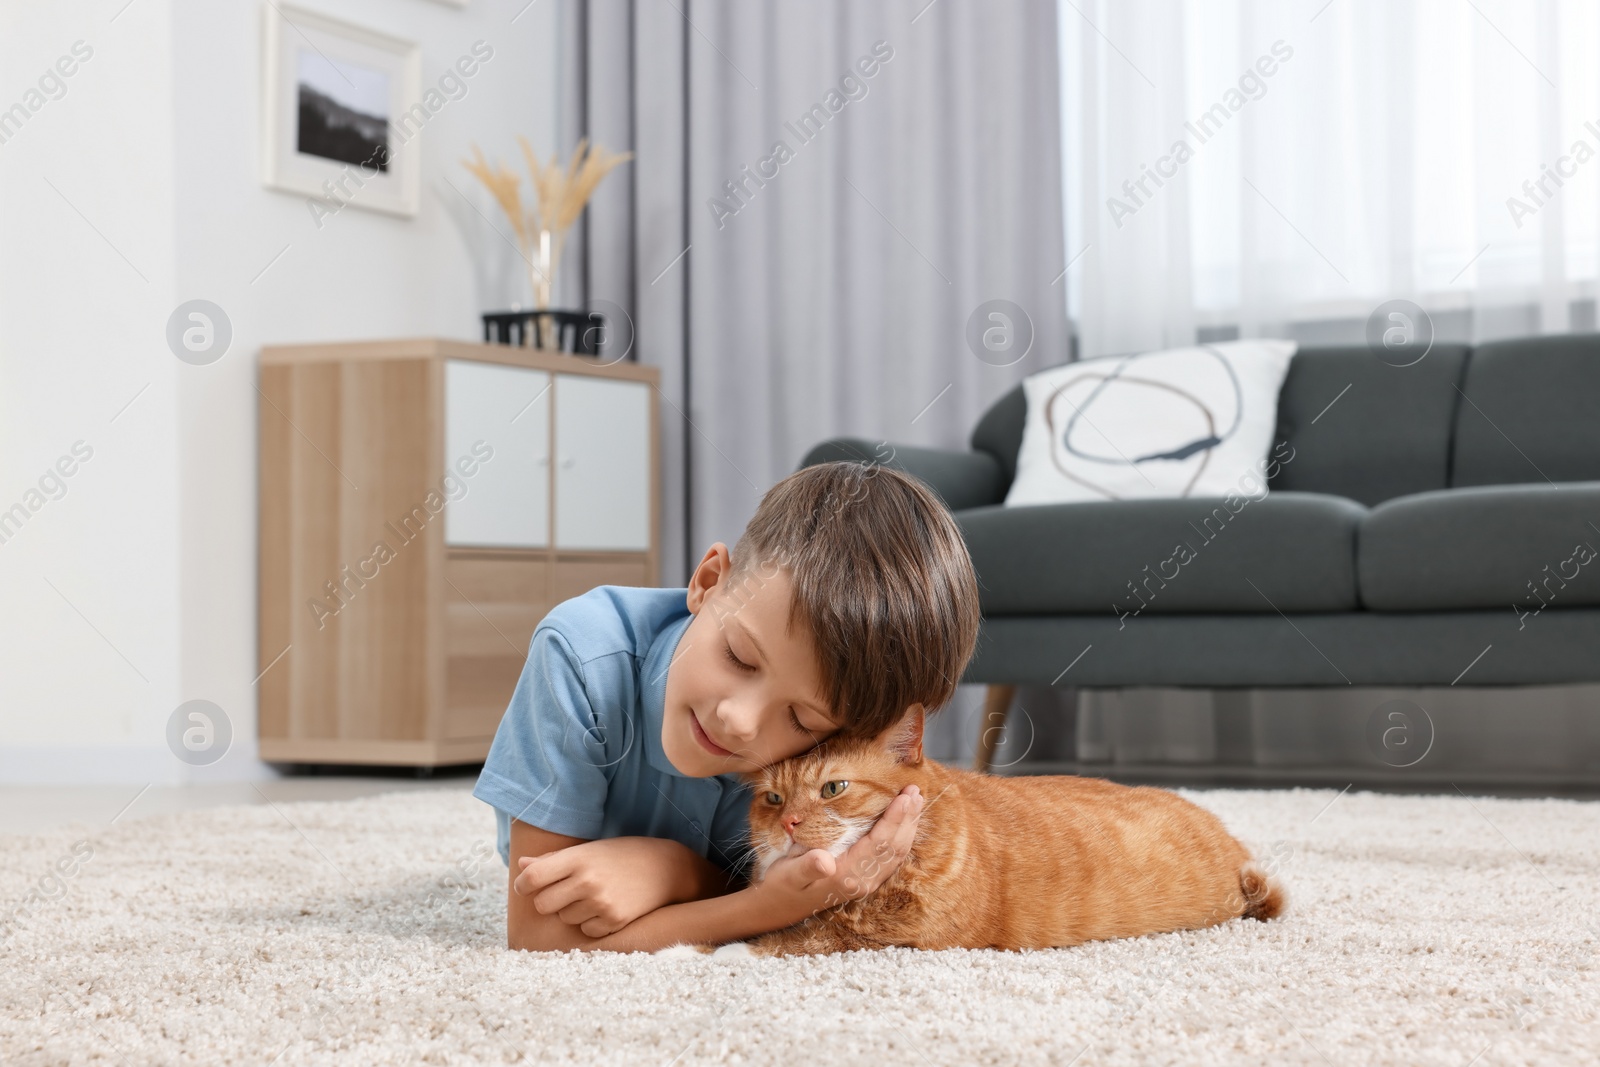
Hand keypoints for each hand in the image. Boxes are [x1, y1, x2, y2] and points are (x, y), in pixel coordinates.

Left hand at [514, 836, 694, 937]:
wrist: (666, 867)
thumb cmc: (622, 855)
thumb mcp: (590, 850)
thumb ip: (554, 860)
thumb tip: (522, 865)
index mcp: (578, 858)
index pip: (532, 878)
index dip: (523, 884)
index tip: (527, 886)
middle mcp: (587, 881)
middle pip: (543, 905)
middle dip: (548, 901)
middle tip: (564, 892)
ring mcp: (601, 902)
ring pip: (565, 919)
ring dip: (573, 911)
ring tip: (594, 895)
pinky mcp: (614, 920)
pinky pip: (586, 931)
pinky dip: (591, 923)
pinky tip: (606, 907)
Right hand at [756, 784, 923, 925]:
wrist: (779, 907)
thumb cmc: (783, 884)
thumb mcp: (790, 874)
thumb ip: (808, 867)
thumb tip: (824, 861)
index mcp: (847, 875)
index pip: (880, 843)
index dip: (895, 819)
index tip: (906, 796)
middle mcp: (862, 881)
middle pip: (894, 847)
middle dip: (908, 819)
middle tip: (916, 791)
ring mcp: (866, 882)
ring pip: (895, 853)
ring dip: (907, 827)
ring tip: (915, 802)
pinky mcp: (864, 880)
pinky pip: (890, 858)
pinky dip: (900, 838)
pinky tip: (903, 824)